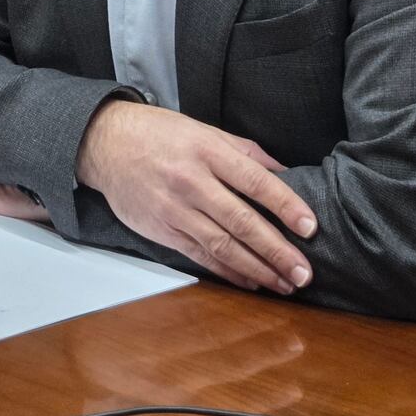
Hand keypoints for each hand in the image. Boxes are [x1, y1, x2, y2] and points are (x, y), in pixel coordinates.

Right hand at [75, 100, 317, 294]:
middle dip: (276, 250)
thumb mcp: (205, 130)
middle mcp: (191, 182)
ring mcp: (175, 209)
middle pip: (242, 221)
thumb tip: (286, 172)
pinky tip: (251, 282)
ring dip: (257, 268)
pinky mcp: (162, 230)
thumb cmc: (160, 134)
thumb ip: (246, 152)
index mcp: (207, 151)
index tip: (310, 227)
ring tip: (284, 284)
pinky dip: (227, 272)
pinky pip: (200, 256)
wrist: (105, 143)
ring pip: (222, 245)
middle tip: (304, 272)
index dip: (285, 205)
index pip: (255, 181)